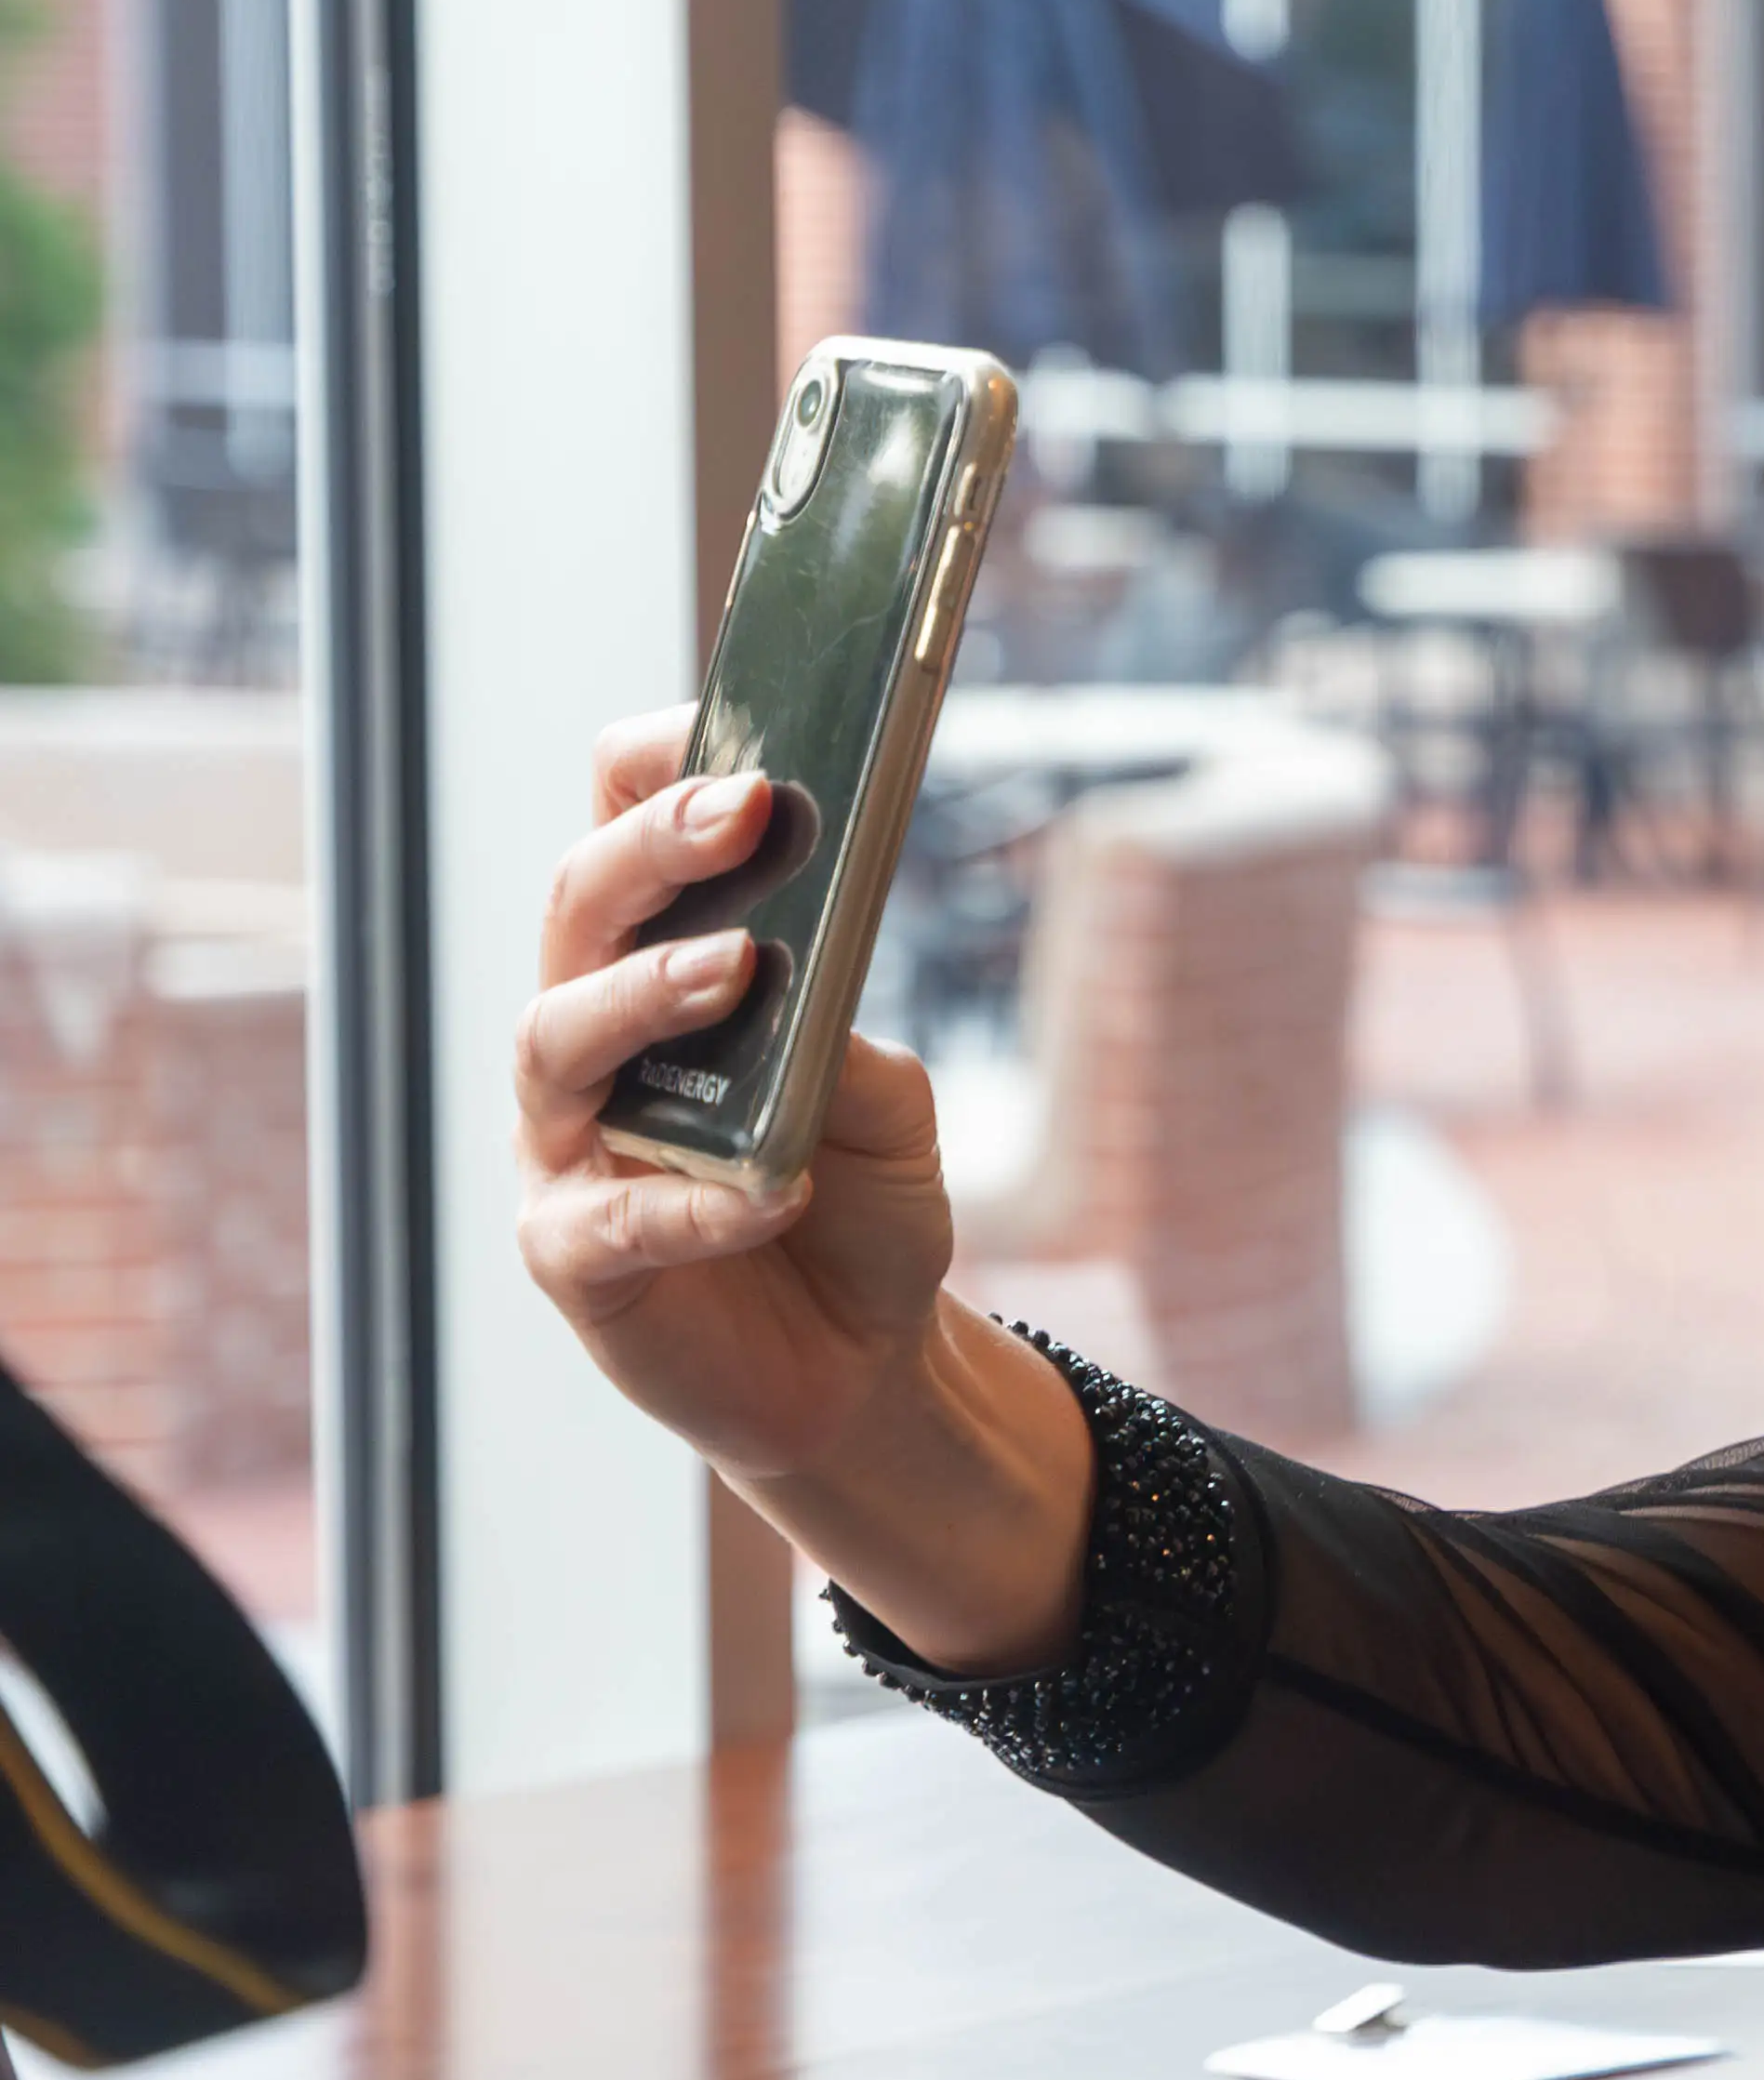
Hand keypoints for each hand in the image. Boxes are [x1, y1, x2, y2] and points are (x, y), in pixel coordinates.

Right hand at [514, 710, 962, 1485]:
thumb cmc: (857, 1202)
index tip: (717, 719)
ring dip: (645, 992)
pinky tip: (770, 1189)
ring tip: (736, 965)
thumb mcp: (889, 1109)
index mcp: (658, 973)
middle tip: (742, 807)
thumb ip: (849, 1042)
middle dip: (651, 848)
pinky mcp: (574, 1257)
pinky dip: (691, 1201)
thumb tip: (808, 981)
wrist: (861, 1361)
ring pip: (557, 1040)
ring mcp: (569, 1146)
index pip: (618, 838)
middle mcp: (593, 1042)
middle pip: (578, 913)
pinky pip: (608, 1218)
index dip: (649, 771)